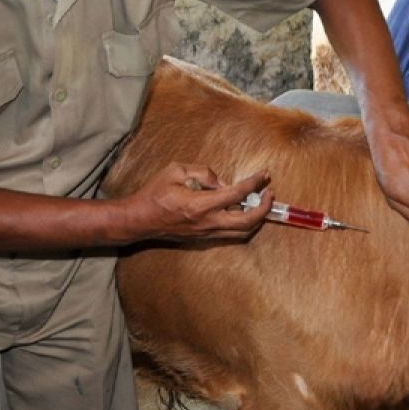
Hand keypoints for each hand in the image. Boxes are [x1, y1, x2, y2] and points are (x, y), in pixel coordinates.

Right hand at [119, 163, 272, 241]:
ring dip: (256, 218)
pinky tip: (242, 211)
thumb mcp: (176, 171)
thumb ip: (204, 173)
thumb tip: (222, 182)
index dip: (254, 183)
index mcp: (200, 205)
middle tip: (269, 193)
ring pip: (242, 232)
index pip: (237, 194)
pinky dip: (242, 224)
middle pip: (247, 222)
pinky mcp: (203, 238)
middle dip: (264, 208)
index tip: (264, 175)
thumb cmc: (155, 193)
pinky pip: (230, 234)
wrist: (140, 220)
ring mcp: (206, 233)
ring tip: (259, 202)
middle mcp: (207, 223)